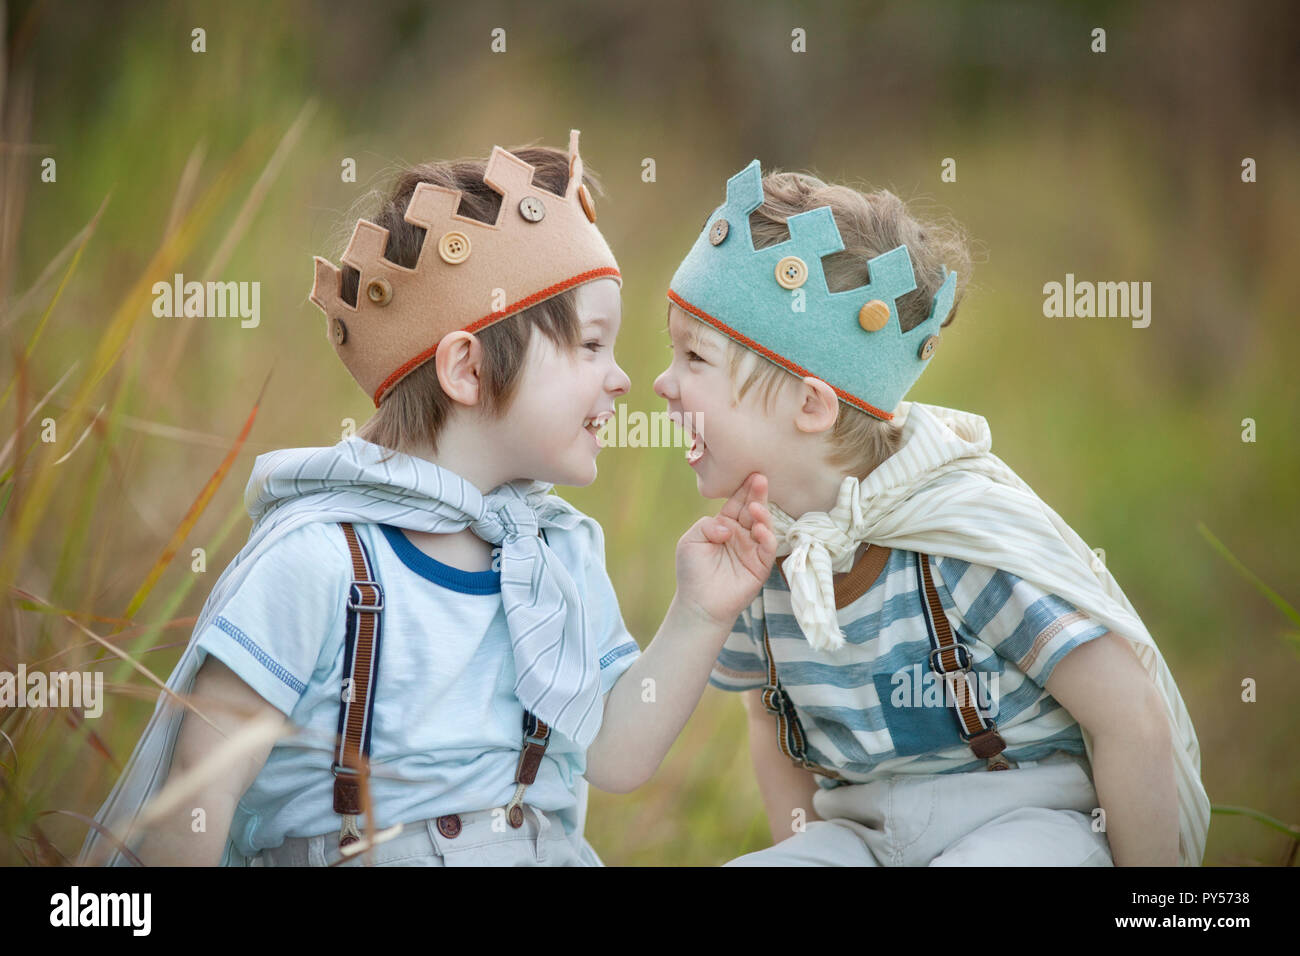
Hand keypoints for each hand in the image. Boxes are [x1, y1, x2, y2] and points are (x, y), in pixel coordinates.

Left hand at [674, 472, 776, 628]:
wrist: (698, 603)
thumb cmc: (692, 572)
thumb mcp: (691, 540)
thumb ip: (707, 526)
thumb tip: (728, 527)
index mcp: (725, 525)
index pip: (737, 503)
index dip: (743, 489)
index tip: (750, 473)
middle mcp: (741, 535)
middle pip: (753, 510)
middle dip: (757, 494)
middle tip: (760, 478)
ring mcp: (752, 550)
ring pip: (764, 526)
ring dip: (763, 514)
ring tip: (756, 507)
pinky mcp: (760, 567)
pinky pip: (768, 548)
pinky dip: (767, 537)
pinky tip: (760, 529)